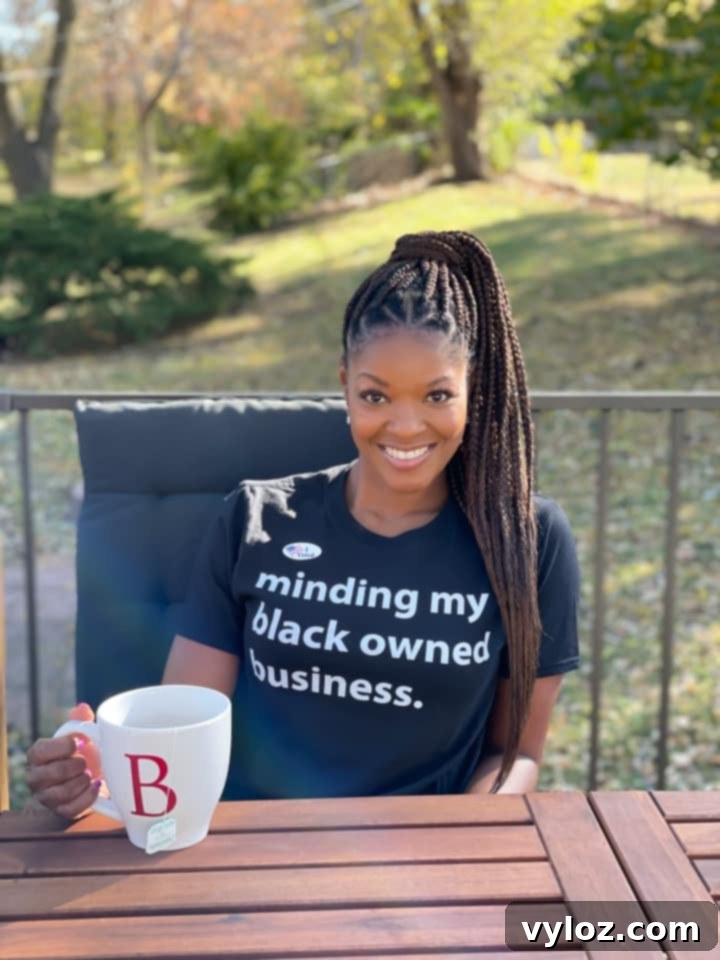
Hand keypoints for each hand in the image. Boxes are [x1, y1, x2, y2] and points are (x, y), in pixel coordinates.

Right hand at [25, 703, 103, 819]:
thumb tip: (81, 708)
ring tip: (91, 774)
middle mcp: (36, 777)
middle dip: (73, 766)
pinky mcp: (60, 811)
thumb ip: (81, 721)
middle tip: (86, 761)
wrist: (96, 775)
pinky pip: (70, 809)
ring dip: (80, 782)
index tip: (79, 744)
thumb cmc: (85, 751)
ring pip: (59, 794)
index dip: (60, 747)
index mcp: (38, 755)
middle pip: (49, 774)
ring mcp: (46, 796)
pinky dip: (87, 797)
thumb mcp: (84, 735)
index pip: (39, 751)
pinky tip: (96, 786)